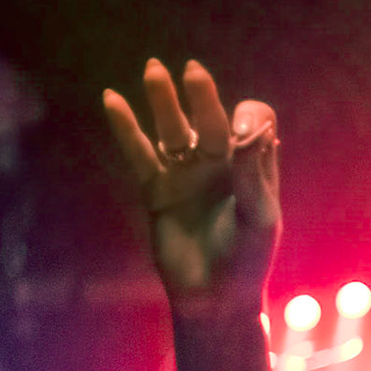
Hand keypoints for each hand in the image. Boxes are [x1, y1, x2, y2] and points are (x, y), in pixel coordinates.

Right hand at [102, 59, 279, 308]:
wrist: (213, 299)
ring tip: (154, 70)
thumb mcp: (258, 219)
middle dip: (202, 96)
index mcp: (253, 168)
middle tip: (193, 72)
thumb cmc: (246, 261)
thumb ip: (252, 175)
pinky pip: (139, 152)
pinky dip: (126, 127)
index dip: (248, 117)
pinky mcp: (157, 189)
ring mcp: (186, 174)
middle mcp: (220, 164)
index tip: (240, 133)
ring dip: (164, 101)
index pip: (254, 122)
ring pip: (173, 129)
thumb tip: (246, 132)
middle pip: (210, 118)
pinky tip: (112, 99)